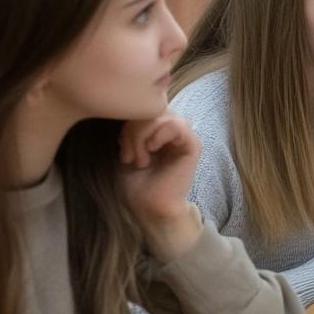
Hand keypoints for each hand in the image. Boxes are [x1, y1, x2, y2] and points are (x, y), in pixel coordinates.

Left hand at [118, 114, 202, 259]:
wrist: (148, 206)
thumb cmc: (134, 183)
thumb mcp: (125, 147)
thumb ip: (130, 126)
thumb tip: (126, 107)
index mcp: (156, 129)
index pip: (143, 108)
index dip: (128, 123)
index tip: (120, 150)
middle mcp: (171, 130)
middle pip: (151, 108)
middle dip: (133, 130)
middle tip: (127, 156)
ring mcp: (183, 137)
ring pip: (161, 114)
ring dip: (143, 135)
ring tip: (139, 158)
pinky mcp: (192, 145)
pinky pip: (177, 125)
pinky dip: (159, 135)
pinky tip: (151, 150)